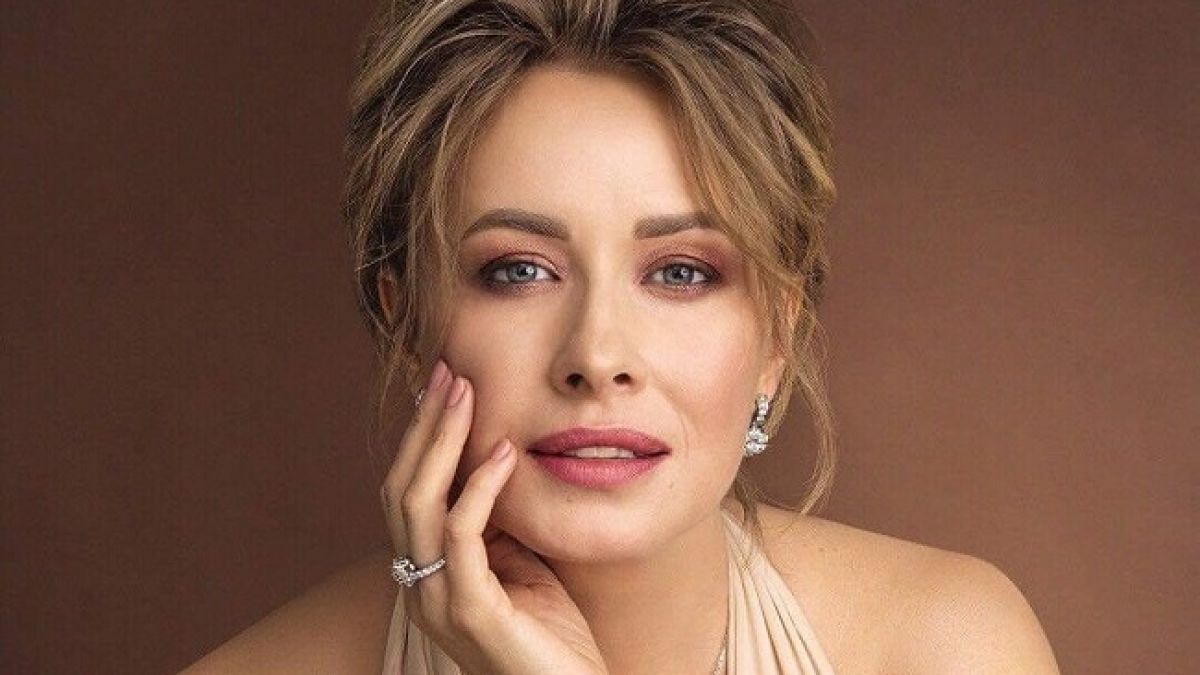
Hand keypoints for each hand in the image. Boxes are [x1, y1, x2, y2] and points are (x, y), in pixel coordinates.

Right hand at [381, 358, 608, 674]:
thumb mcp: (521, 562)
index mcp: (428, 572)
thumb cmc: (553, 636)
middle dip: (424, 424)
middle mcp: (420, 584)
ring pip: (419, 503)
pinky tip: (501, 450)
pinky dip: (478, 486)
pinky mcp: (468, 611)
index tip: (444, 382)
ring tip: (466, 391)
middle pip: (402, 487)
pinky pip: (462, 534)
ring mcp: (437, 599)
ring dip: (441, 439)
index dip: (421, 435)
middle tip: (446, 371)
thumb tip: (494, 457)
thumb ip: (498, 521)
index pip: (408, 491)